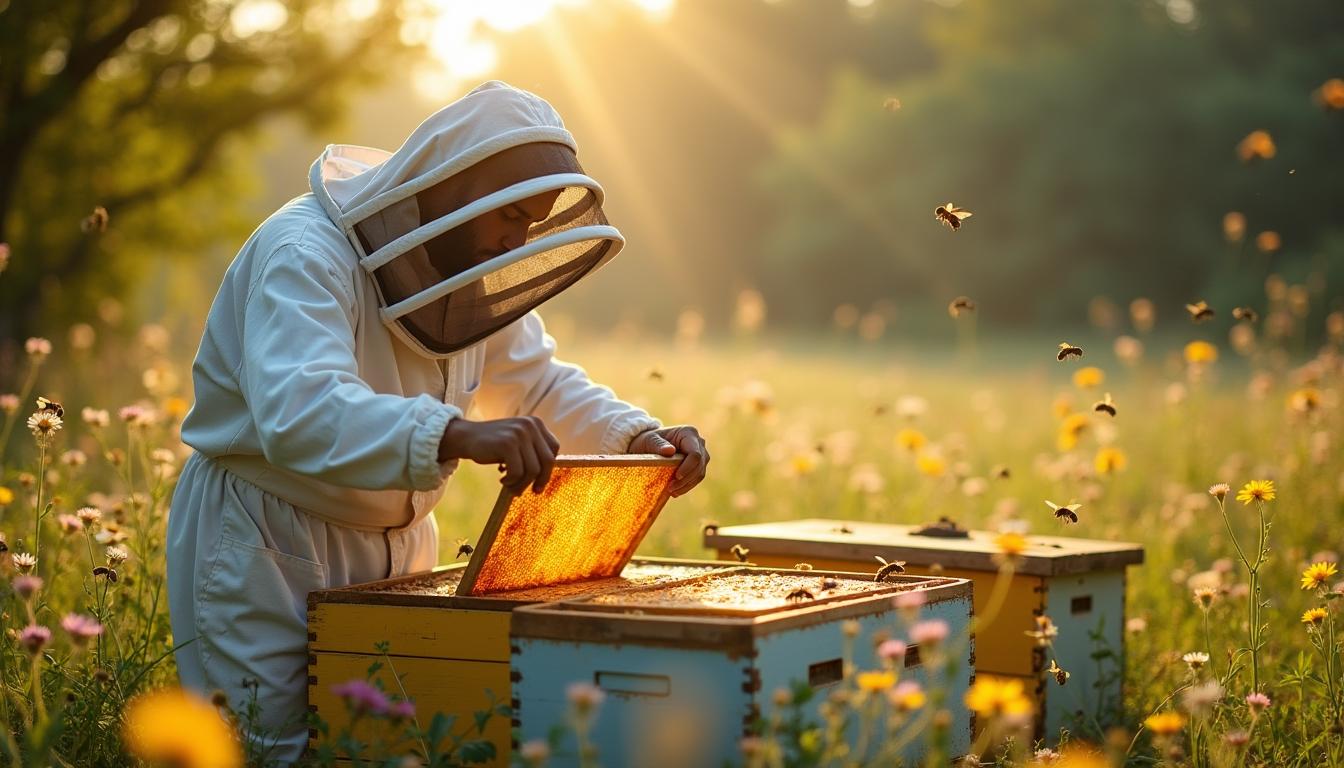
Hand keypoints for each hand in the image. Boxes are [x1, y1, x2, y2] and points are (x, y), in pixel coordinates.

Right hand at [438, 416, 559, 493]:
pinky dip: (512, 481)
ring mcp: (519, 433)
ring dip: (522, 484)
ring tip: (511, 487)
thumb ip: (533, 452)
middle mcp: (530, 425)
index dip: (548, 468)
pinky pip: (518, 472)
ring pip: (533, 470)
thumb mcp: (518, 443)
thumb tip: (546, 477)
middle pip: (548, 461)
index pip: (554, 449)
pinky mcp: (508, 443)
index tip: (539, 482)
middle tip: (533, 492)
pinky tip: (502, 479)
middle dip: (541, 480)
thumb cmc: (494, 445)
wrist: (466, 437)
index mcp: (536, 423)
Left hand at [628, 425, 708, 496]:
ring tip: (672, 492)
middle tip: (670, 489)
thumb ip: (658, 444)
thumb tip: (670, 451)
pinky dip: (687, 486)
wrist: (651, 444)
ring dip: (687, 485)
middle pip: (699, 465)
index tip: (676, 477)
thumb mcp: (649, 440)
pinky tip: (675, 491)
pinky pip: (696, 478)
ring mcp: (701, 454)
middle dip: (686, 479)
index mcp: (689, 433)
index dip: (688, 467)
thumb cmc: (650, 440)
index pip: (694, 453)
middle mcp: (698, 442)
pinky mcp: (698, 465)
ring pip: (700, 473)